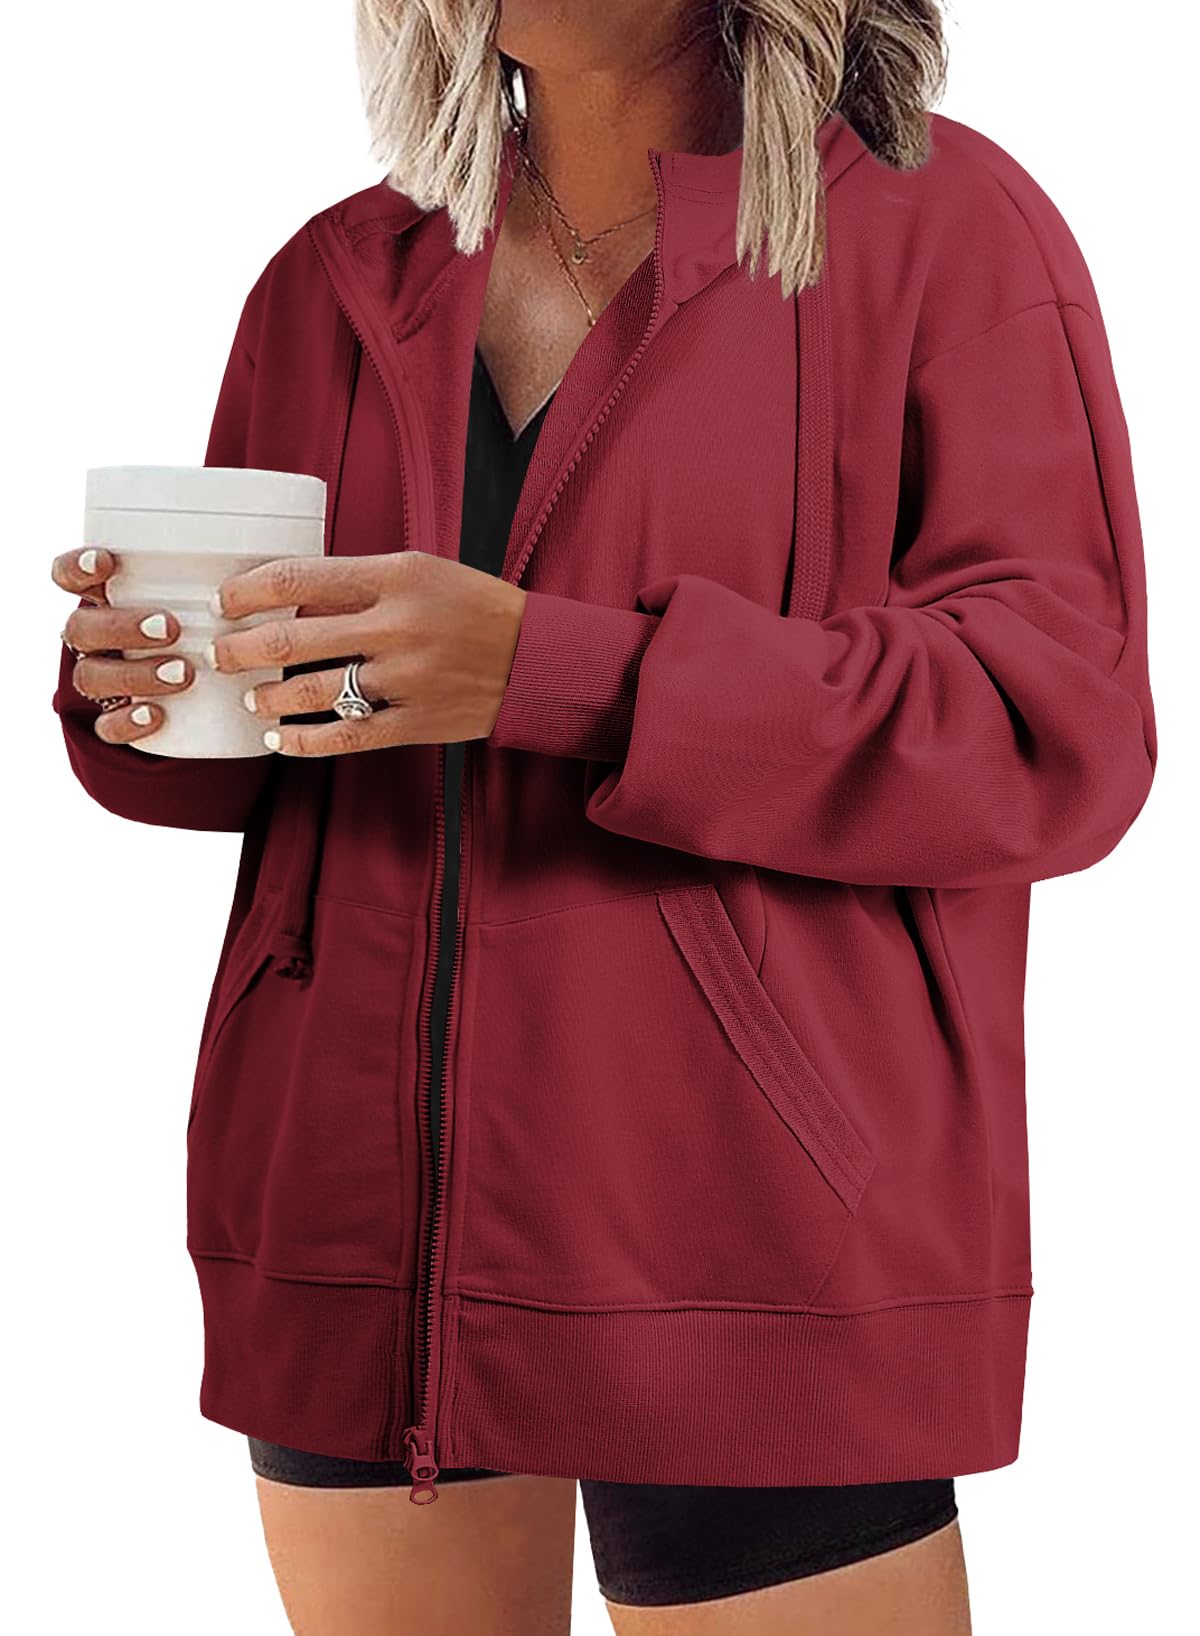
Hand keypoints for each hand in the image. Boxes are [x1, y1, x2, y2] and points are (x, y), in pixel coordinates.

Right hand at [51, 546, 195, 743]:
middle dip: (122, 626)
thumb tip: (254, 551)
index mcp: (107, 597)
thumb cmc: (205, 619)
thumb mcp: (205, 593)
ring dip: (134, 674)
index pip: (69, 576)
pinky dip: (128, 721)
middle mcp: (95, 636)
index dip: (76, 568)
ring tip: (183, 674)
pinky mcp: (114, 716)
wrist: (210, 686)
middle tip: (170, 627)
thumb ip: (210, 573)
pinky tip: (156, 715)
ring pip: (91, 676)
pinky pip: (106, 724)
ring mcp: (101, 676)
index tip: (103, 561)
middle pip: (81, 628)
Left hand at [210, 550, 526, 756]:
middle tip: (220, 654)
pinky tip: (278, 739)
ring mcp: (405, 678)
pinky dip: (302, 741)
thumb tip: (289, 598)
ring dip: (266, 697)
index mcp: (395, 576)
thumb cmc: (473, 608)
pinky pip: (344, 737)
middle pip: (290, 640)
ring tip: (251, 697)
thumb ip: (360, 583)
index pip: (298, 578)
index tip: (226, 601)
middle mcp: (396, 626)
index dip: (248, 591)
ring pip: (309, 693)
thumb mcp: (421, 571)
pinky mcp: (415, 722)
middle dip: (240, 650)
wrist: (538, 658)